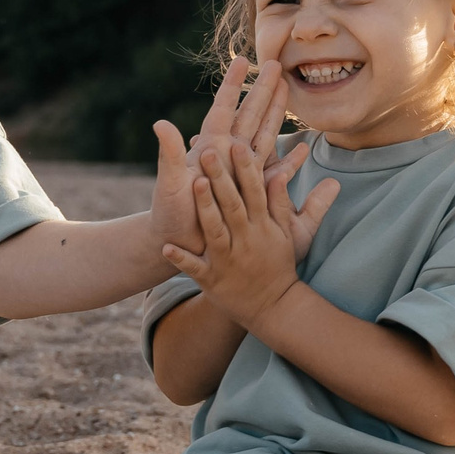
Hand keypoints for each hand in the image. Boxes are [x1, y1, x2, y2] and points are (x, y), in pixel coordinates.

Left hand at [149, 54, 293, 255]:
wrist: (177, 242)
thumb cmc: (169, 213)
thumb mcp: (170, 183)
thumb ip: (169, 154)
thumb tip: (159, 122)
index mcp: (210, 148)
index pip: (224, 108)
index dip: (233, 84)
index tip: (243, 59)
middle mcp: (226, 156)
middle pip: (248, 116)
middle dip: (262, 90)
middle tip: (276, 65)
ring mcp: (239, 173)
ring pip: (263, 136)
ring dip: (276, 114)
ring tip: (288, 90)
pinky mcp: (250, 193)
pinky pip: (274, 172)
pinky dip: (290, 160)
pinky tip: (304, 148)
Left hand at [163, 138, 336, 331]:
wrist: (273, 307)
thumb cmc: (278, 264)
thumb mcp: (288, 234)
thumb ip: (280, 203)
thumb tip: (281, 171)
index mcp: (262, 226)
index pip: (255, 193)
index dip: (246, 169)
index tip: (238, 145)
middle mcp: (246, 240)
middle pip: (232, 205)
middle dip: (221, 179)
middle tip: (208, 152)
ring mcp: (228, 260)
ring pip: (215, 231)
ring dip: (206, 208)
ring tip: (195, 183)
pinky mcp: (212, 280)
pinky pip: (194, 268)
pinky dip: (181, 259)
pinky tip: (166, 247)